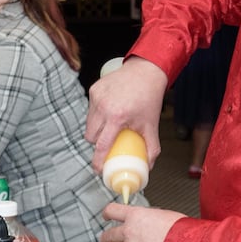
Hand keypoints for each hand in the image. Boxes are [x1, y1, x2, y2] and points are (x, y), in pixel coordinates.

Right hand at [85, 56, 168, 172]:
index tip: (98, 168)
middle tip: (107, 142)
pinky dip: (97, 115)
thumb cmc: (149, 97)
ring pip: (88, 124)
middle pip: (91, 136)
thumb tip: (148, 166)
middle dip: (97, 143)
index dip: (98, 160)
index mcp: (117, 117)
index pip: (102, 145)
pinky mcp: (94, 90)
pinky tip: (108, 112)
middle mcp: (104, 107)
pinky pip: (90, 110)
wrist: (146, 72)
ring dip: (95, 130)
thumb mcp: (151, 125)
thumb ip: (152, 147)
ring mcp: (97, 97)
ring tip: (108, 127)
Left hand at [97, 202, 184, 241]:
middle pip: (109, 234)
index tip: (106, 216)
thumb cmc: (180, 230)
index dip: (107, 213)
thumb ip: (150, 218)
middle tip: (106, 239)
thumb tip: (151, 221)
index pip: (113, 211)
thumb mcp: (163, 215)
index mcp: (135, 216)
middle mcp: (129, 231)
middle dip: (106, 237)